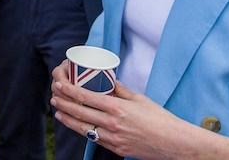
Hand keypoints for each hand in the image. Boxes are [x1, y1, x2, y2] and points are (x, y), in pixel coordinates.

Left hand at [50, 60, 228, 159]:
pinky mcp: (116, 149)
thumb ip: (119, 90)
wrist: (174, 143)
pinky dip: (82, 130)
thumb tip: (105, 79)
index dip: (69, 90)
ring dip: (68, 117)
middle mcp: (112, 124)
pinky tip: (75, 124)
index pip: (86, 97)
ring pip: (83, 128)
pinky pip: (94, 138)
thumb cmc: (159, 118)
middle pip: (80, 112)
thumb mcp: (139, 99)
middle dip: (64, 103)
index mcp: (117, 108)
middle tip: (54, 95)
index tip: (59, 84)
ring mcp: (113, 138)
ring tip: (58, 109)